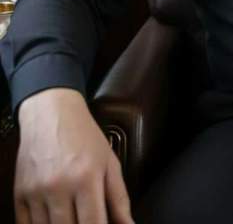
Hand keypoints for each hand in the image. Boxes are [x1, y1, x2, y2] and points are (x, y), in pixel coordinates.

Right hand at [15, 87, 133, 223]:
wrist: (51, 112)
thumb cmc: (84, 136)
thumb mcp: (109, 161)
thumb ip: (119, 198)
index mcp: (87, 178)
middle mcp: (60, 186)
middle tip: (85, 220)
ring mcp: (37, 191)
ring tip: (70, 217)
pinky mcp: (19, 193)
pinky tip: (51, 219)